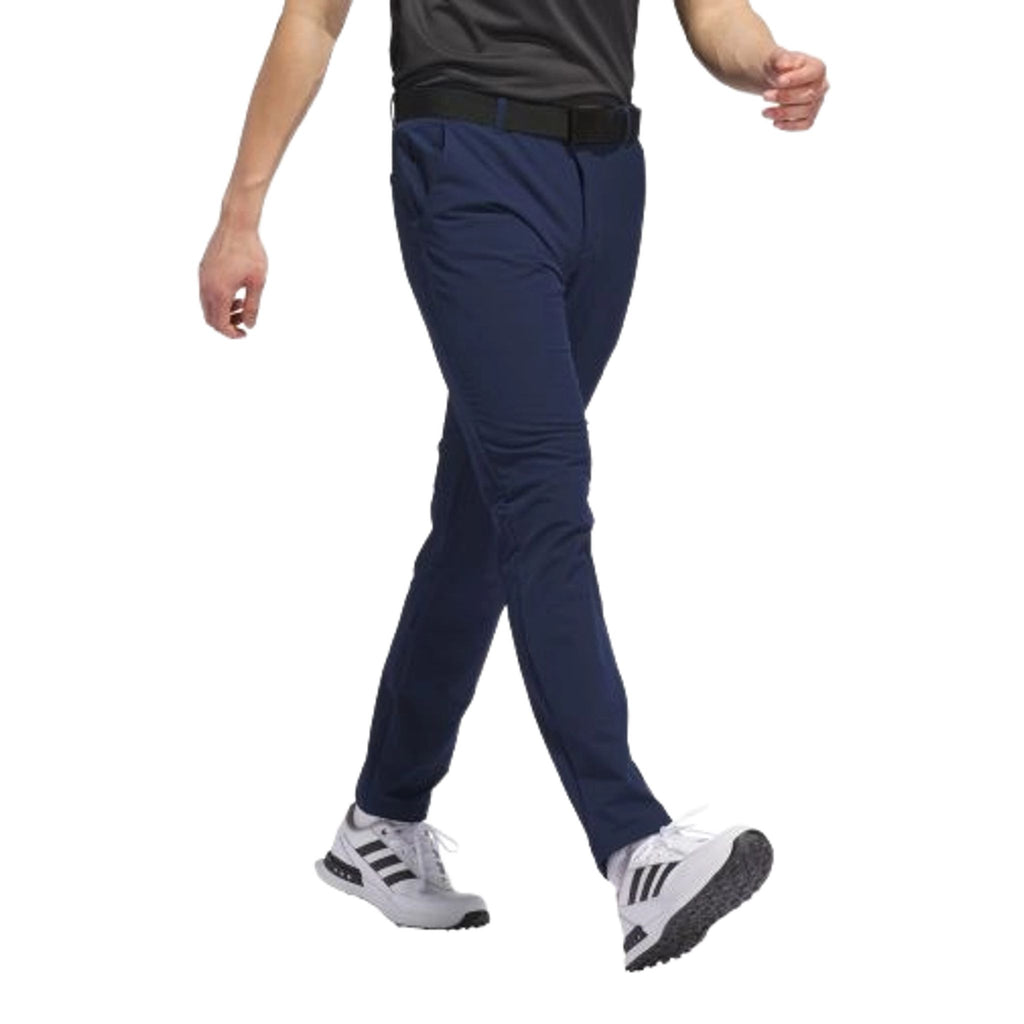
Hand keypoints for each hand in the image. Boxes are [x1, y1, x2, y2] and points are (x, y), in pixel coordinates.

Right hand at [198, 220, 268, 337]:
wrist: (236, 223)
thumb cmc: (251, 251)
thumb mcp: (257, 282)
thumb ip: (253, 306)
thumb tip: (249, 325)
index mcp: (219, 292)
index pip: (220, 324)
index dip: (232, 333)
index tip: (245, 334)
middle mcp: (206, 286)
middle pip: (210, 318)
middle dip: (226, 325)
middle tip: (243, 323)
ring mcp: (202, 277)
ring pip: (207, 306)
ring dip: (222, 312)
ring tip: (241, 305)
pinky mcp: (203, 269)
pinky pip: (206, 293)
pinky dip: (218, 300)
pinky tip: (234, 292)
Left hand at [760, 47, 828, 130]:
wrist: (777, 80)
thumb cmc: (779, 68)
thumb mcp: (777, 58)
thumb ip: (781, 59)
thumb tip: (783, 64)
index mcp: (818, 68)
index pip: (813, 74)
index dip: (797, 79)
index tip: (779, 81)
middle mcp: (821, 86)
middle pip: (808, 95)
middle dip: (785, 97)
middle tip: (765, 96)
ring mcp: (817, 102)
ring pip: (805, 111)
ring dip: (783, 113)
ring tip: (764, 112)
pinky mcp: (810, 116)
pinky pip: (805, 124)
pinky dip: (790, 126)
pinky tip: (776, 123)